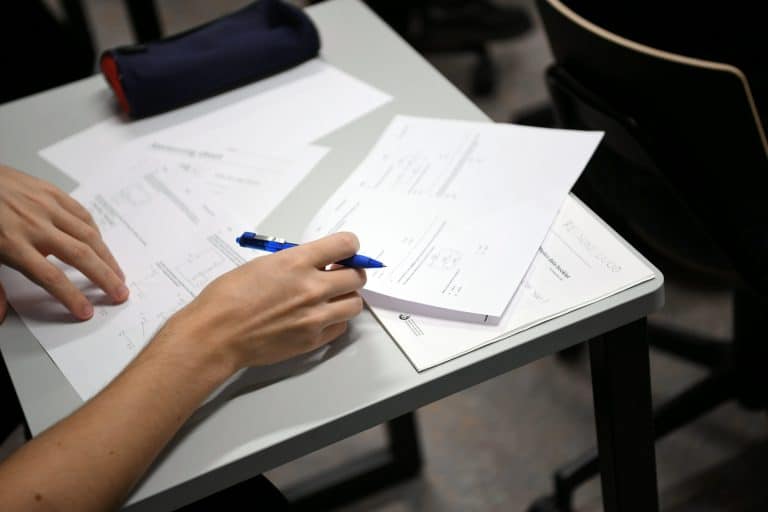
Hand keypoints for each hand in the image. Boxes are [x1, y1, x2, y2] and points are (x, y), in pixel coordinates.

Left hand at [0, 165, 127, 322]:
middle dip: (104, 278)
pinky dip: (95, 231)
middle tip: (120, 294)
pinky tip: (100, 244)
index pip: (50, 277)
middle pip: (79, 256)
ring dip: (107, 257)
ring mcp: (46, 207)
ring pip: (88, 235)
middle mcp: (34, 226)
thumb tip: (0, 313)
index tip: (86, 311)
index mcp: (13, 245)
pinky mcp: (51, 192)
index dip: (71, 297)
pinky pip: (81, 213)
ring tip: (118, 274)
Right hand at [159, 232, 366, 370]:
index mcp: (297, 262)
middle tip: (339, 275)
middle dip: (351, 273)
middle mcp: (312, 288)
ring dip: (346, 298)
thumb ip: (295, 262)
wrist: (216, 334)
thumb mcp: (263, 264)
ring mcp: (314, 316)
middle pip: (357, 276)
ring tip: (330, 298)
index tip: (346, 251)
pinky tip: (319, 317)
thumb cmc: (228, 298)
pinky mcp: (312, 340)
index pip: (345, 245)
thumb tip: (316, 263)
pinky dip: (335, 321)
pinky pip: (341, 327)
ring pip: (355, 303)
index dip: (350, 247)